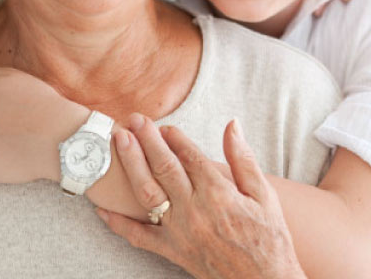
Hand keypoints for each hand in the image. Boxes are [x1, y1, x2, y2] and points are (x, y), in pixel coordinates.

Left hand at [99, 116, 305, 278]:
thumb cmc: (269, 238)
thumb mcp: (264, 195)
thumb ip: (243, 159)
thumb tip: (232, 124)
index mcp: (218, 193)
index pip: (189, 155)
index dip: (174, 137)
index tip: (164, 126)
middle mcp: (195, 209)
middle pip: (164, 166)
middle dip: (147, 139)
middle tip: (134, 119)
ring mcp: (179, 231)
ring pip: (148, 192)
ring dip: (131, 164)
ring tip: (119, 141)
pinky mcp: (171, 251)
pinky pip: (139, 236)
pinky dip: (118, 223)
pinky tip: (101, 207)